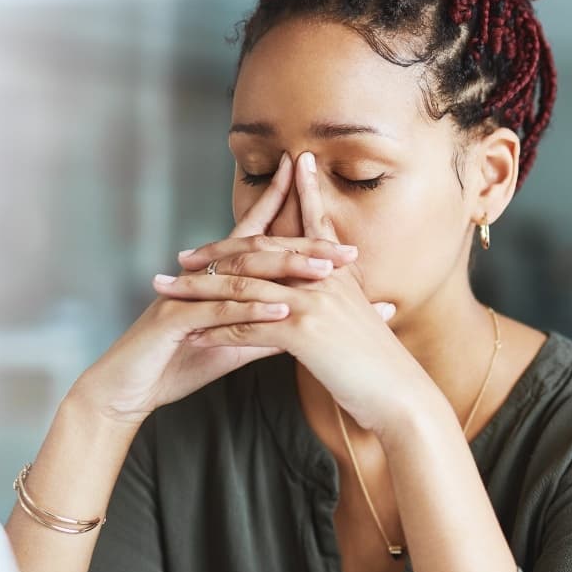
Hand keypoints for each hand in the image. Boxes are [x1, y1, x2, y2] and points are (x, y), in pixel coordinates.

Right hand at [71, 151, 380, 425]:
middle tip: (347, 251)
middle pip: (259, 251)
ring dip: (285, 272)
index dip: (289, 218)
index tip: (336, 219)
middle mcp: (202, 277)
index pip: (257, 239)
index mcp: (217, 278)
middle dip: (304, 246)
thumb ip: (266, 330)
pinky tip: (282, 312)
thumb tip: (307, 322)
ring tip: (325, 273)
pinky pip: (217, 312)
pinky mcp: (173, 320)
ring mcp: (186, 294)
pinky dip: (251, 311)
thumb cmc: (178, 364)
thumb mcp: (232, 344)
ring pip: (242, 275)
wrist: (127, 391)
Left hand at [166, 150, 435, 435]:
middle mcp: (325, 278)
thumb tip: (329, 294)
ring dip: (200, 292)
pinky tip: (192, 335)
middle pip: (259, 254)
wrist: (402, 397)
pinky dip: (217, 331)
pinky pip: (248, 327)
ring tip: (169, 293)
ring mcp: (314, 302)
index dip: (290, 197)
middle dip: (217, 253)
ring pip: (244, 288)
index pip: (309, 225)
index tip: (274, 174)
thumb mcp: (363, 322)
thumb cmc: (382, 368)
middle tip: (183, 257)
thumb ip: (343, 301)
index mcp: (339, 272)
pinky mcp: (303, 332)